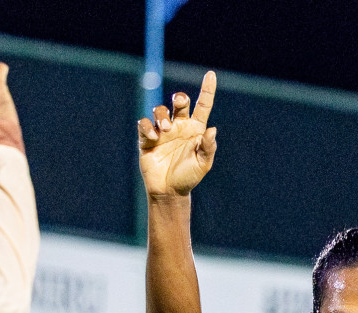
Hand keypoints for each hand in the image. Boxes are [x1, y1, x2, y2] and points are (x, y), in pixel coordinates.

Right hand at [139, 71, 217, 198]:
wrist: (169, 192)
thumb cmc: (188, 178)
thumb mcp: (203, 164)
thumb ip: (208, 147)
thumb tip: (212, 130)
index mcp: (195, 129)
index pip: (203, 105)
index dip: (207, 90)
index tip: (211, 74)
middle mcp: (179, 127)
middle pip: (179, 102)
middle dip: (179, 98)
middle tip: (179, 103)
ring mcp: (163, 132)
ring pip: (160, 110)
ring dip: (162, 115)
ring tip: (165, 129)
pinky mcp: (147, 139)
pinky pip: (144, 124)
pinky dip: (147, 126)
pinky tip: (153, 137)